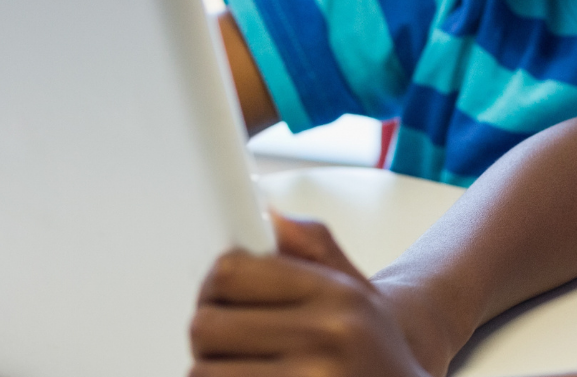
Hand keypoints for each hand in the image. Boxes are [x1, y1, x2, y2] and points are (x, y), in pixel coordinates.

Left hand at [191, 211, 432, 376]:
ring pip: (203, 371)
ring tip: (243, 369)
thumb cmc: (372, 350)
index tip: (216, 294)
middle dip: (209, 337)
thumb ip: (315, 249)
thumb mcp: (359, 293)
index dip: (214, 285)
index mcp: (338, 294)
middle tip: (229, 343)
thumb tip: (271, 216)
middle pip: (207, 325)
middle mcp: (327, 336)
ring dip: (212, 371)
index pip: (232, 271)